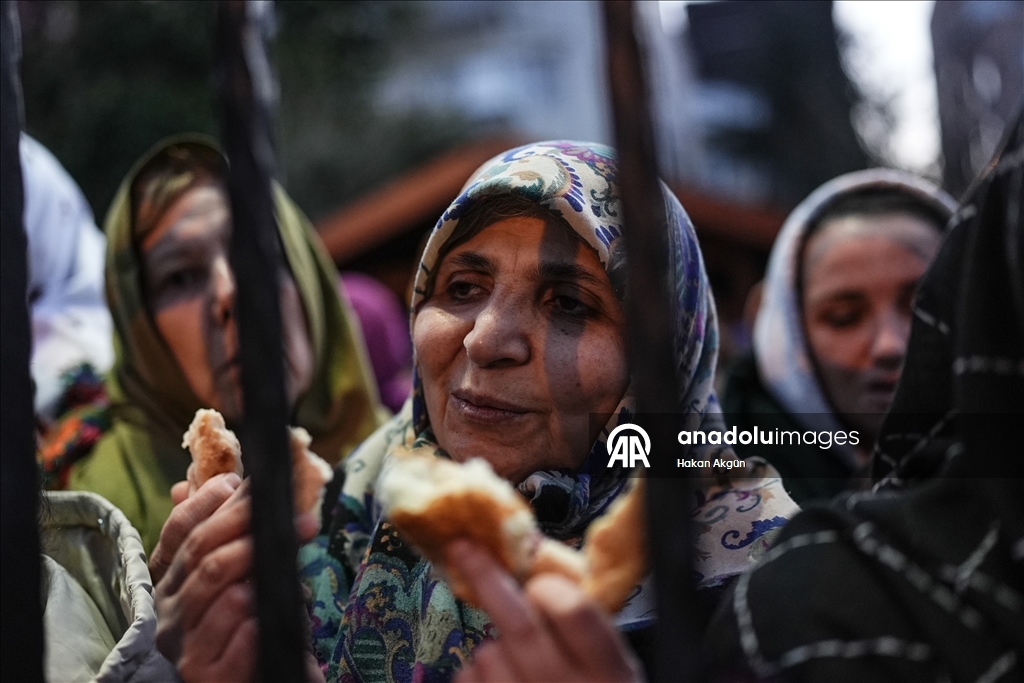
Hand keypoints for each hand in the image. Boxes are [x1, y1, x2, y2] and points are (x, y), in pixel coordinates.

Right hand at [154, 479, 321, 682]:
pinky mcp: (206, 676)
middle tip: (286, 509)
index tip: (241, 481)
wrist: (271, 678)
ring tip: (286, 548)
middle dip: (244, 521)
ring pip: (217, 587)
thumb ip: (229, 534)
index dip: (208, 502)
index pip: (179, 532)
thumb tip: (223, 478)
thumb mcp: (246, 575)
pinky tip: (270, 609)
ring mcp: (184, 646)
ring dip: (254, 560)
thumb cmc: (258, 626)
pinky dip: (256, 617)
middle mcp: (168, 613)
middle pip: (202, 552)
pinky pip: (237, 634)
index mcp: (171, 584)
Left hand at [447, 540, 642, 682]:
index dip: (549, 588)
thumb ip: (589, 629)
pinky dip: (478, 675)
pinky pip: (468, 678)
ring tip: (518, 666)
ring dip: (493, 646)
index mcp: (607, 674)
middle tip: (462, 547)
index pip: (573, 612)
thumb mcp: (613, 670)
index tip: (536, 581)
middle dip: (485, 578)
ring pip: (487, 651)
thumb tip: (540, 567)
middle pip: (517, 623)